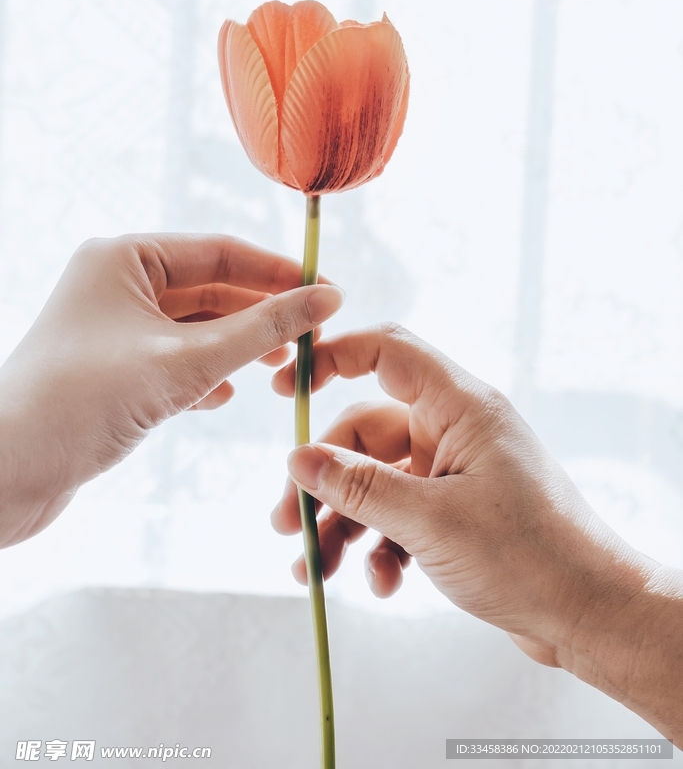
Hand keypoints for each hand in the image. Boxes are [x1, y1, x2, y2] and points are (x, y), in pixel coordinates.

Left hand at [0, 234, 342, 546]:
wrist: (2, 474)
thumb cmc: (81, 403)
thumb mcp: (185, 362)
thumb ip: (261, 330)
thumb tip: (327, 297)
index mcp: (124, 259)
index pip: (219, 252)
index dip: (277, 272)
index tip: (328, 292)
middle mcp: (115, 285)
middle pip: (210, 290)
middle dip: (261, 314)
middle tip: (314, 338)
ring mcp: (112, 330)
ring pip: (194, 330)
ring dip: (238, 348)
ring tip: (282, 367)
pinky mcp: (110, 373)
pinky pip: (173, 362)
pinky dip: (204, 376)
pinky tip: (226, 396)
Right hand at [272, 324, 682, 745]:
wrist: (589, 614)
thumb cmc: (530, 557)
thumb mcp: (431, 522)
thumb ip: (360, 488)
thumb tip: (298, 459)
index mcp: (460, 407)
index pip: (387, 353)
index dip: (333, 358)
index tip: (286, 387)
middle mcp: (455, 431)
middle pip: (365, 433)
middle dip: (324, 480)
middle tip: (287, 523)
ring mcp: (455, 471)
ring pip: (377, 481)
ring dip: (343, 523)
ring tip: (316, 569)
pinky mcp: (455, 511)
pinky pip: (399, 515)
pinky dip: (380, 547)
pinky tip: (380, 583)